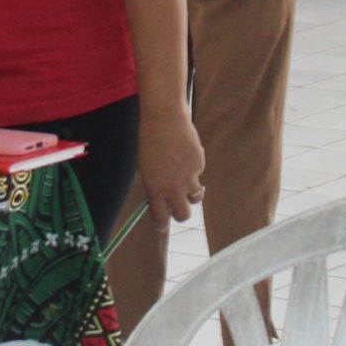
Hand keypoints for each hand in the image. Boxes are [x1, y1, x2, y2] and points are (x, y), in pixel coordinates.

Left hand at [137, 106, 205, 223]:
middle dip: (181, 213)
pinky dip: (193, 168)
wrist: (164, 119)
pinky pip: (198, 174)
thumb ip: (155, 186)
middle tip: (178, 206)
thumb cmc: (150, 141)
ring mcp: (189, 177)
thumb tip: (161, 200)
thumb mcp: (146, 168)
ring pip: (195, 197)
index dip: (162, 225)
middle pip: (183, 215)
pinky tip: (185, 153)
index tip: (162, 225)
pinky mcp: (199, 165)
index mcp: (155, 190)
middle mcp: (173, 188)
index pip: (161, 218)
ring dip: (191, 192)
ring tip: (183, 176)